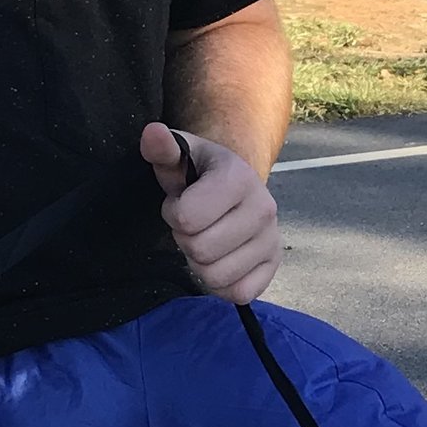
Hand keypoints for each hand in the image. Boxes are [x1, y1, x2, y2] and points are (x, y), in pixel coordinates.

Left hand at [144, 122, 280, 303]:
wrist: (235, 188)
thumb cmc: (199, 174)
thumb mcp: (180, 155)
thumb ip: (163, 148)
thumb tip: (152, 133)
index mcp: (239, 178)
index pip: (187, 218)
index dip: (173, 214)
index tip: (180, 203)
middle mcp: (264, 208)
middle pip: (200, 250)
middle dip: (185, 240)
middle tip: (192, 225)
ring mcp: (272, 239)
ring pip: (216, 276)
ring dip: (200, 264)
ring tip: (205, 240)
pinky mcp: (273, 265)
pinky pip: (238, 293)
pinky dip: (221, 284)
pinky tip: (219, 260)